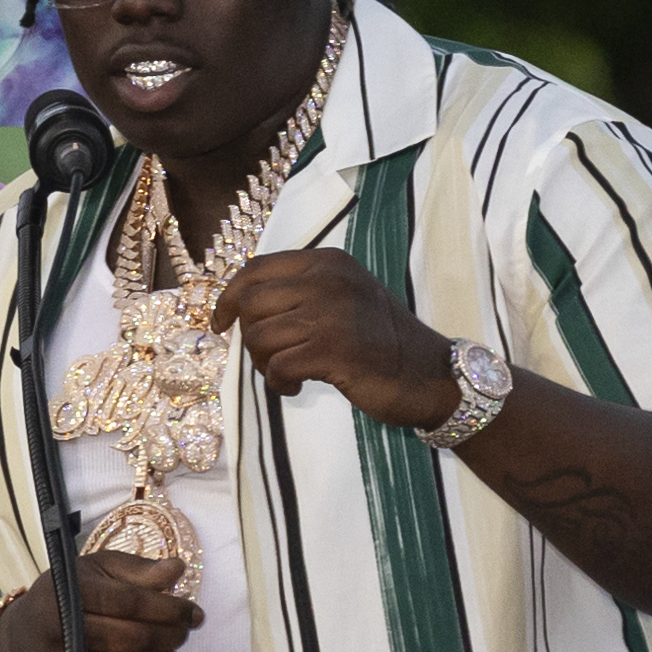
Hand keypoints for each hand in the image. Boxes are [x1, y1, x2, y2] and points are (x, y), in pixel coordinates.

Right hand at [0, 553, 200, 651]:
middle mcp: (63, 625)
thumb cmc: (66, 595)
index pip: (132, 602)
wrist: (21, 634)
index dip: (170, 607)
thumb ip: (136, 569)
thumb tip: (177, 569)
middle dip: (171, 633)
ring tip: (171, 644)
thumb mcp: (94, 570)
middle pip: (135, 635)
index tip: (194, 612)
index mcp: (71, 590)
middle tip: (186, 628)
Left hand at [213, 249, 459, 429]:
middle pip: (251, 304)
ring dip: (263, 364)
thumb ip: (300, 291)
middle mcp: (328, 280)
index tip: (221, 322)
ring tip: (289, 375)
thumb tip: (239, 304)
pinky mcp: (334, 351)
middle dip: (250, 338)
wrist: (430, 375)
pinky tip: (297, 388)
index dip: (229, 297)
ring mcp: (332, 314)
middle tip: (271, 360)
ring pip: (259, 336)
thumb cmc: (379, 341)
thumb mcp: (343, 298)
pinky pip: (277, 366)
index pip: (255, 269)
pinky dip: (279, 383)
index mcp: (328, 263)